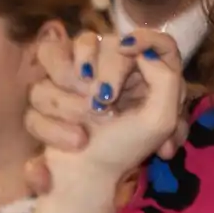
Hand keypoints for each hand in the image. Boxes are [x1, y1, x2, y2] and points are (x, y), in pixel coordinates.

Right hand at [24, 28, 184, 197]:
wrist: (82, 174)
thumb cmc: (123, 149)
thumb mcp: (160, 121)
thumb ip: (167, 80)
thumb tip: (145, 53)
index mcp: (151, 77)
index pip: (159, 42)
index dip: (145, 38)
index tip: (128, 48)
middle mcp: (120, 69)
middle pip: (110, 41)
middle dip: (107, 71)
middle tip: (103, 102)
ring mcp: (85, 71)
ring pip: (74, 49)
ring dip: (75, 88)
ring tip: (86, 117)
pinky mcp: (55, 79)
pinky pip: (46, 67)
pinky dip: (52, 97)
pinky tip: (64, 115)